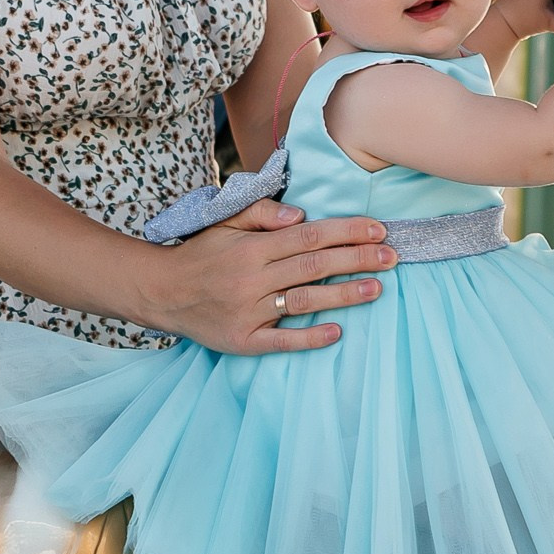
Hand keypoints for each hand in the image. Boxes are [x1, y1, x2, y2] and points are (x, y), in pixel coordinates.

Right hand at [153, 200, 391, 354]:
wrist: (160, 292)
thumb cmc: (201, 254)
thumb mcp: (225, 223)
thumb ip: (262, 213)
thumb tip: (302, 215)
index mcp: (252, 247)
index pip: (309, 236)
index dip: (346, 232)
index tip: (378, 229)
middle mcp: (252, 278)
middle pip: (314, 266)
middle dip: (357, 259)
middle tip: (392, 257)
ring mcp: (248, 311)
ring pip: (304, 301)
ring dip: (344, 296)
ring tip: (377, 289)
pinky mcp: (243, 340)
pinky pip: (281, 341)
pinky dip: (309, 338)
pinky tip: (337, 332)